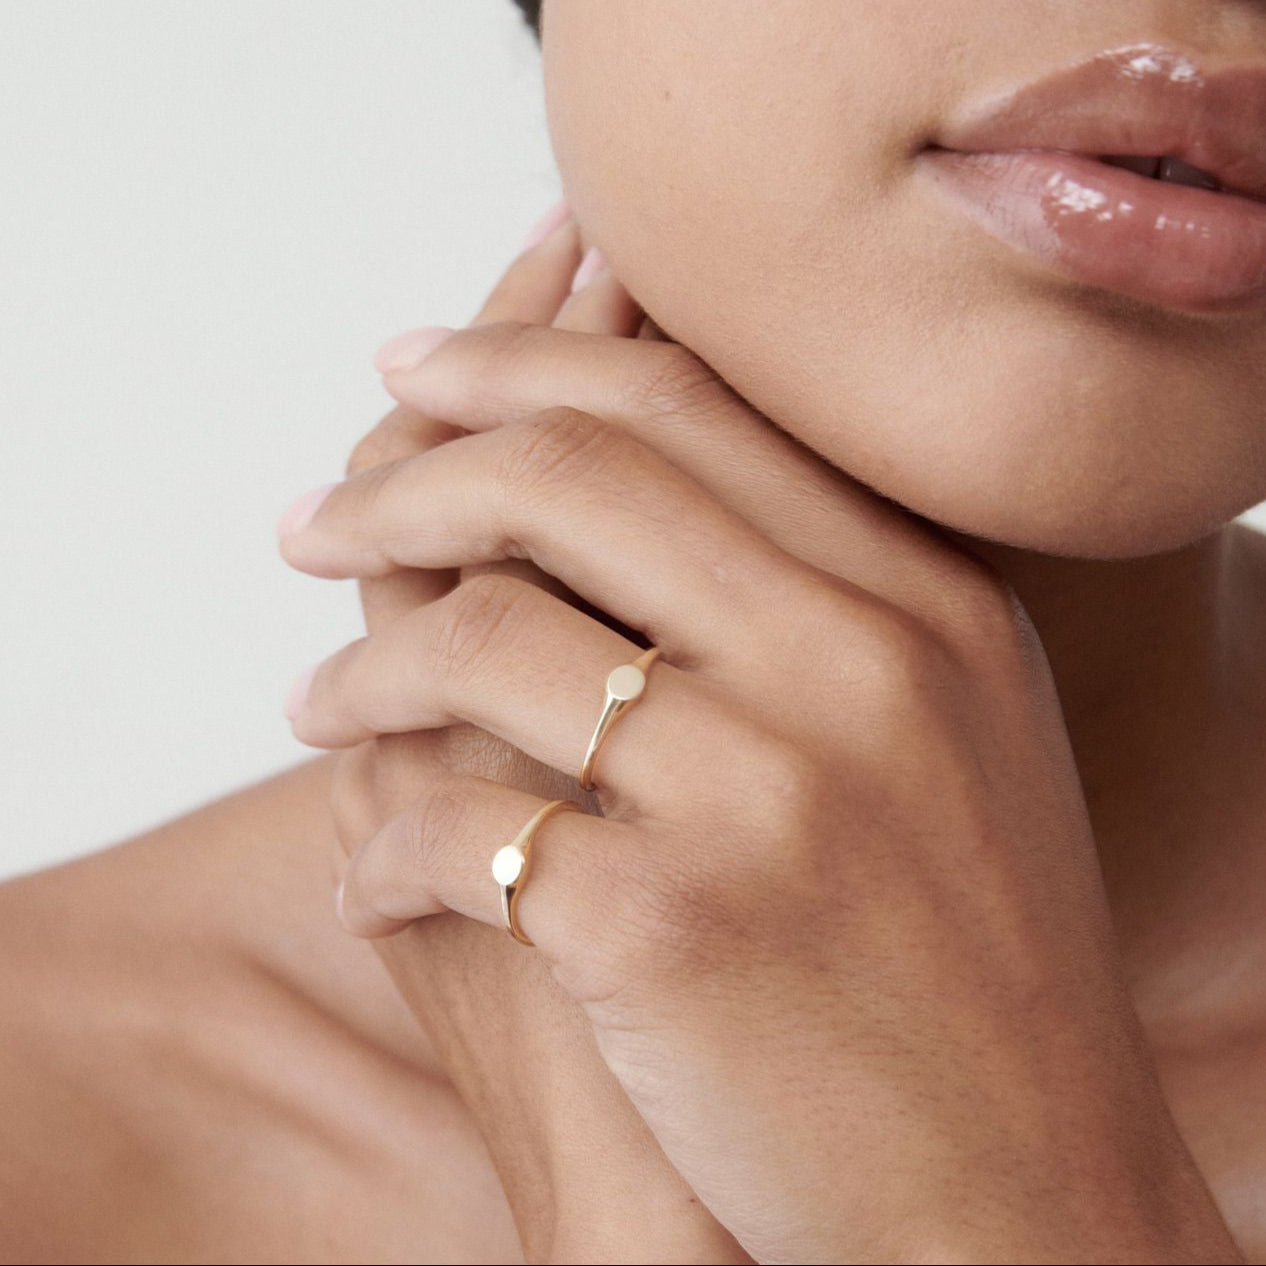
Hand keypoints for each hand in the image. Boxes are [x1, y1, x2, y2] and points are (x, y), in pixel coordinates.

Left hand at [279, 225, 1241, 1262]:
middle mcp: (856, 658)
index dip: (520, 362)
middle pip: (569, 473)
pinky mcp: (672, 924)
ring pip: (479, 637)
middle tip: (311, 520)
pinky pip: (459, 828)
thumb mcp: (947, 736)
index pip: (681, 400)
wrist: (1020, 1188)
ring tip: (317, 707)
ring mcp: (764, 786)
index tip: (419, 369)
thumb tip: (622, 485)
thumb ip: (821, 595)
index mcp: (924, 596)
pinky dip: (386, 850)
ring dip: (359, 673)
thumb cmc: (968, 962)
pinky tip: (375, 882)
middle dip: (402, 477)